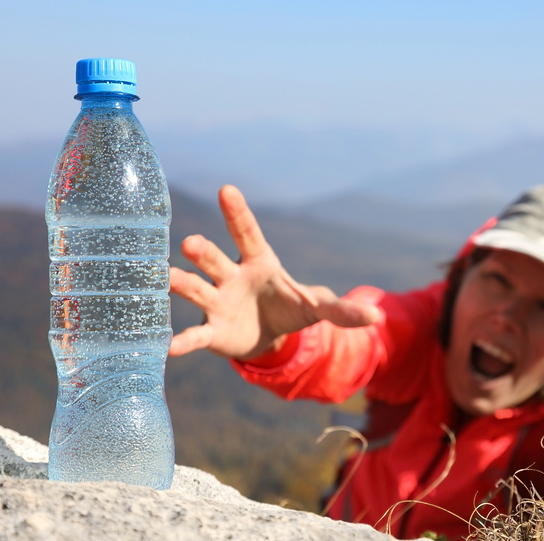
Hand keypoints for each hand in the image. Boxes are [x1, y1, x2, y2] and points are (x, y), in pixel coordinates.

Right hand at [169, 185, 380, 359]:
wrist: (268, 336)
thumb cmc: (290, 307)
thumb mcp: (318, 307)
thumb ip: (343, 310)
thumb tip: (378, 316)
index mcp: (259, 262)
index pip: (248, 233)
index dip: (237, 213)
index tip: (226, 189)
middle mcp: (231, 276)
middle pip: (216, 260)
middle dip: (203, 252)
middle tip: (190, 243)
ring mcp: (217, 302)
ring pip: (197, 289)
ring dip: (182, 284)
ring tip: (165, 278)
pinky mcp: (212, 331)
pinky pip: (195, 335)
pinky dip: (182, 342)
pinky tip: (168, 348)